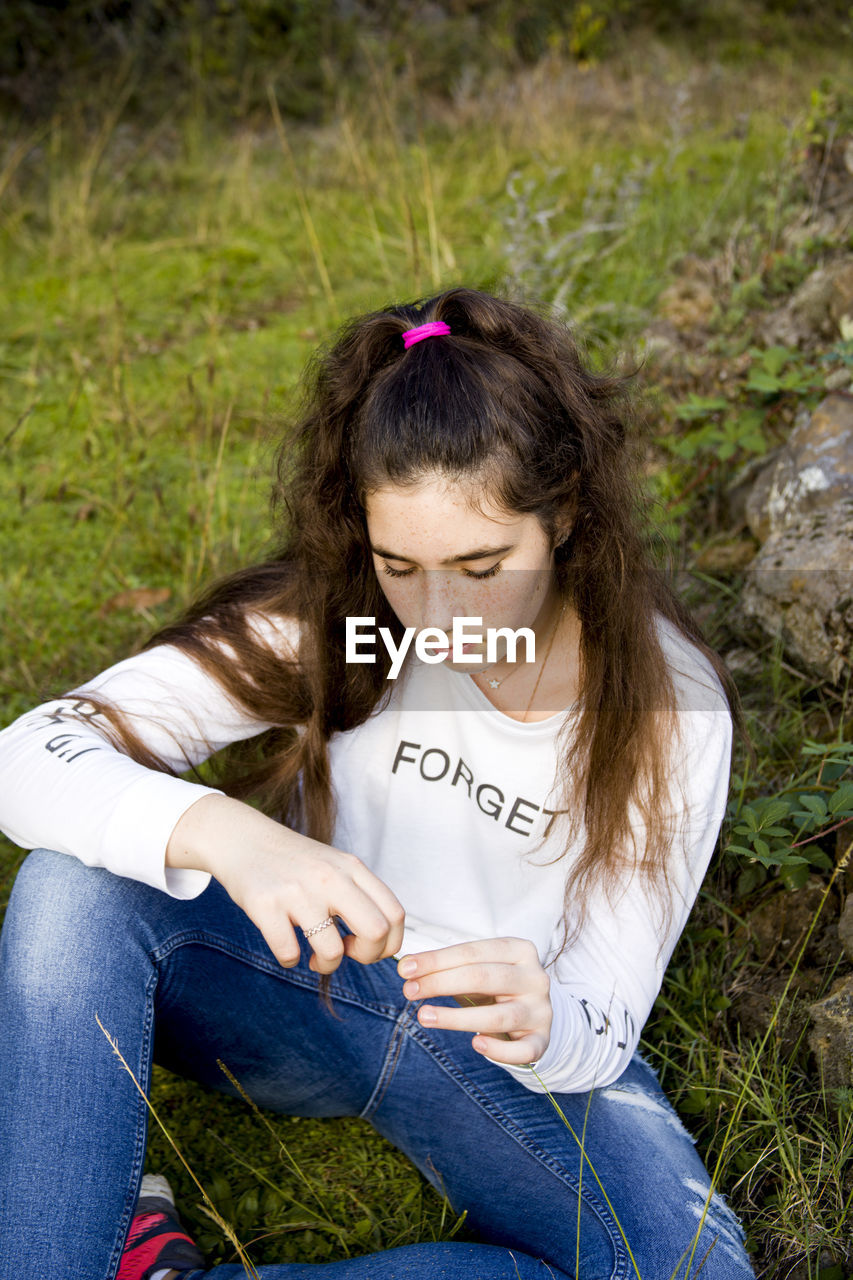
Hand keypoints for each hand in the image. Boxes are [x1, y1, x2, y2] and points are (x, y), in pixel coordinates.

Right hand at [166, 794, 404, 974]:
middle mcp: (330, 877)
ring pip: (332, 951)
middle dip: (366, 956)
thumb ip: (360, 894)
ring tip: (314, 957)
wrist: (244, 840)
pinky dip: (290, 961)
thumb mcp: (335, 866)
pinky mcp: (265, 905)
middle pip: (375, 932)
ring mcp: (298, 891)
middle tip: (347, 952)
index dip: (390, 943)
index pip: (395, 914)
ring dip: (325, 966)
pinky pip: (288, 953)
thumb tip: (383, 941)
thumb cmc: (294, 863)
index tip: (369, 946)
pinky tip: (287, 949)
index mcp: (352, 868)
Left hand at [397, 937, 551, 1065]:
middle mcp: (535, 978)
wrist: (533, 1013)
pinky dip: (499, 1050)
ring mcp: (541, 1010)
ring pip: (499, 1015)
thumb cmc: (496, 987)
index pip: (473, 951)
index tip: (405, 969)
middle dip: (441, 983)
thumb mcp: (477, 970)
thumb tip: (407, 969)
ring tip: (424, 1016)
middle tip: (408, 991)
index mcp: (520, 950)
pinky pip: (523, 1050)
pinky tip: (476, 1045)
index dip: (437, 960)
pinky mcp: (543, 1040)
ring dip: (457, 1018)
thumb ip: (447, 968)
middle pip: (484, 978)